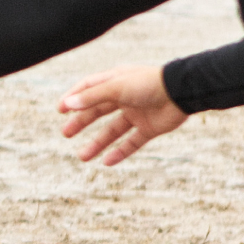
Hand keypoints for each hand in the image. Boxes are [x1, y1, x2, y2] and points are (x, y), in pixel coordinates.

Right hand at [59, 64, 187, 165]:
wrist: (182, 92)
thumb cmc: (148, 83)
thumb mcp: (116, 88)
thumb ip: (92, 97)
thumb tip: (68, 104)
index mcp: (116, 81)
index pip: (89, 89)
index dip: (74, 98)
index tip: (60, 110)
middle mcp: (125, 97)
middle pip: (98, 111)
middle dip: (81, 122)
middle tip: (65, 133)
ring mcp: (138, 113)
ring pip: (113, 130)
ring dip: (97, 143)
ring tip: (82, 157)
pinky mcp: (150, 128)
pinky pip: (132, 142)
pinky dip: (120, 152)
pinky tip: (107, 162)